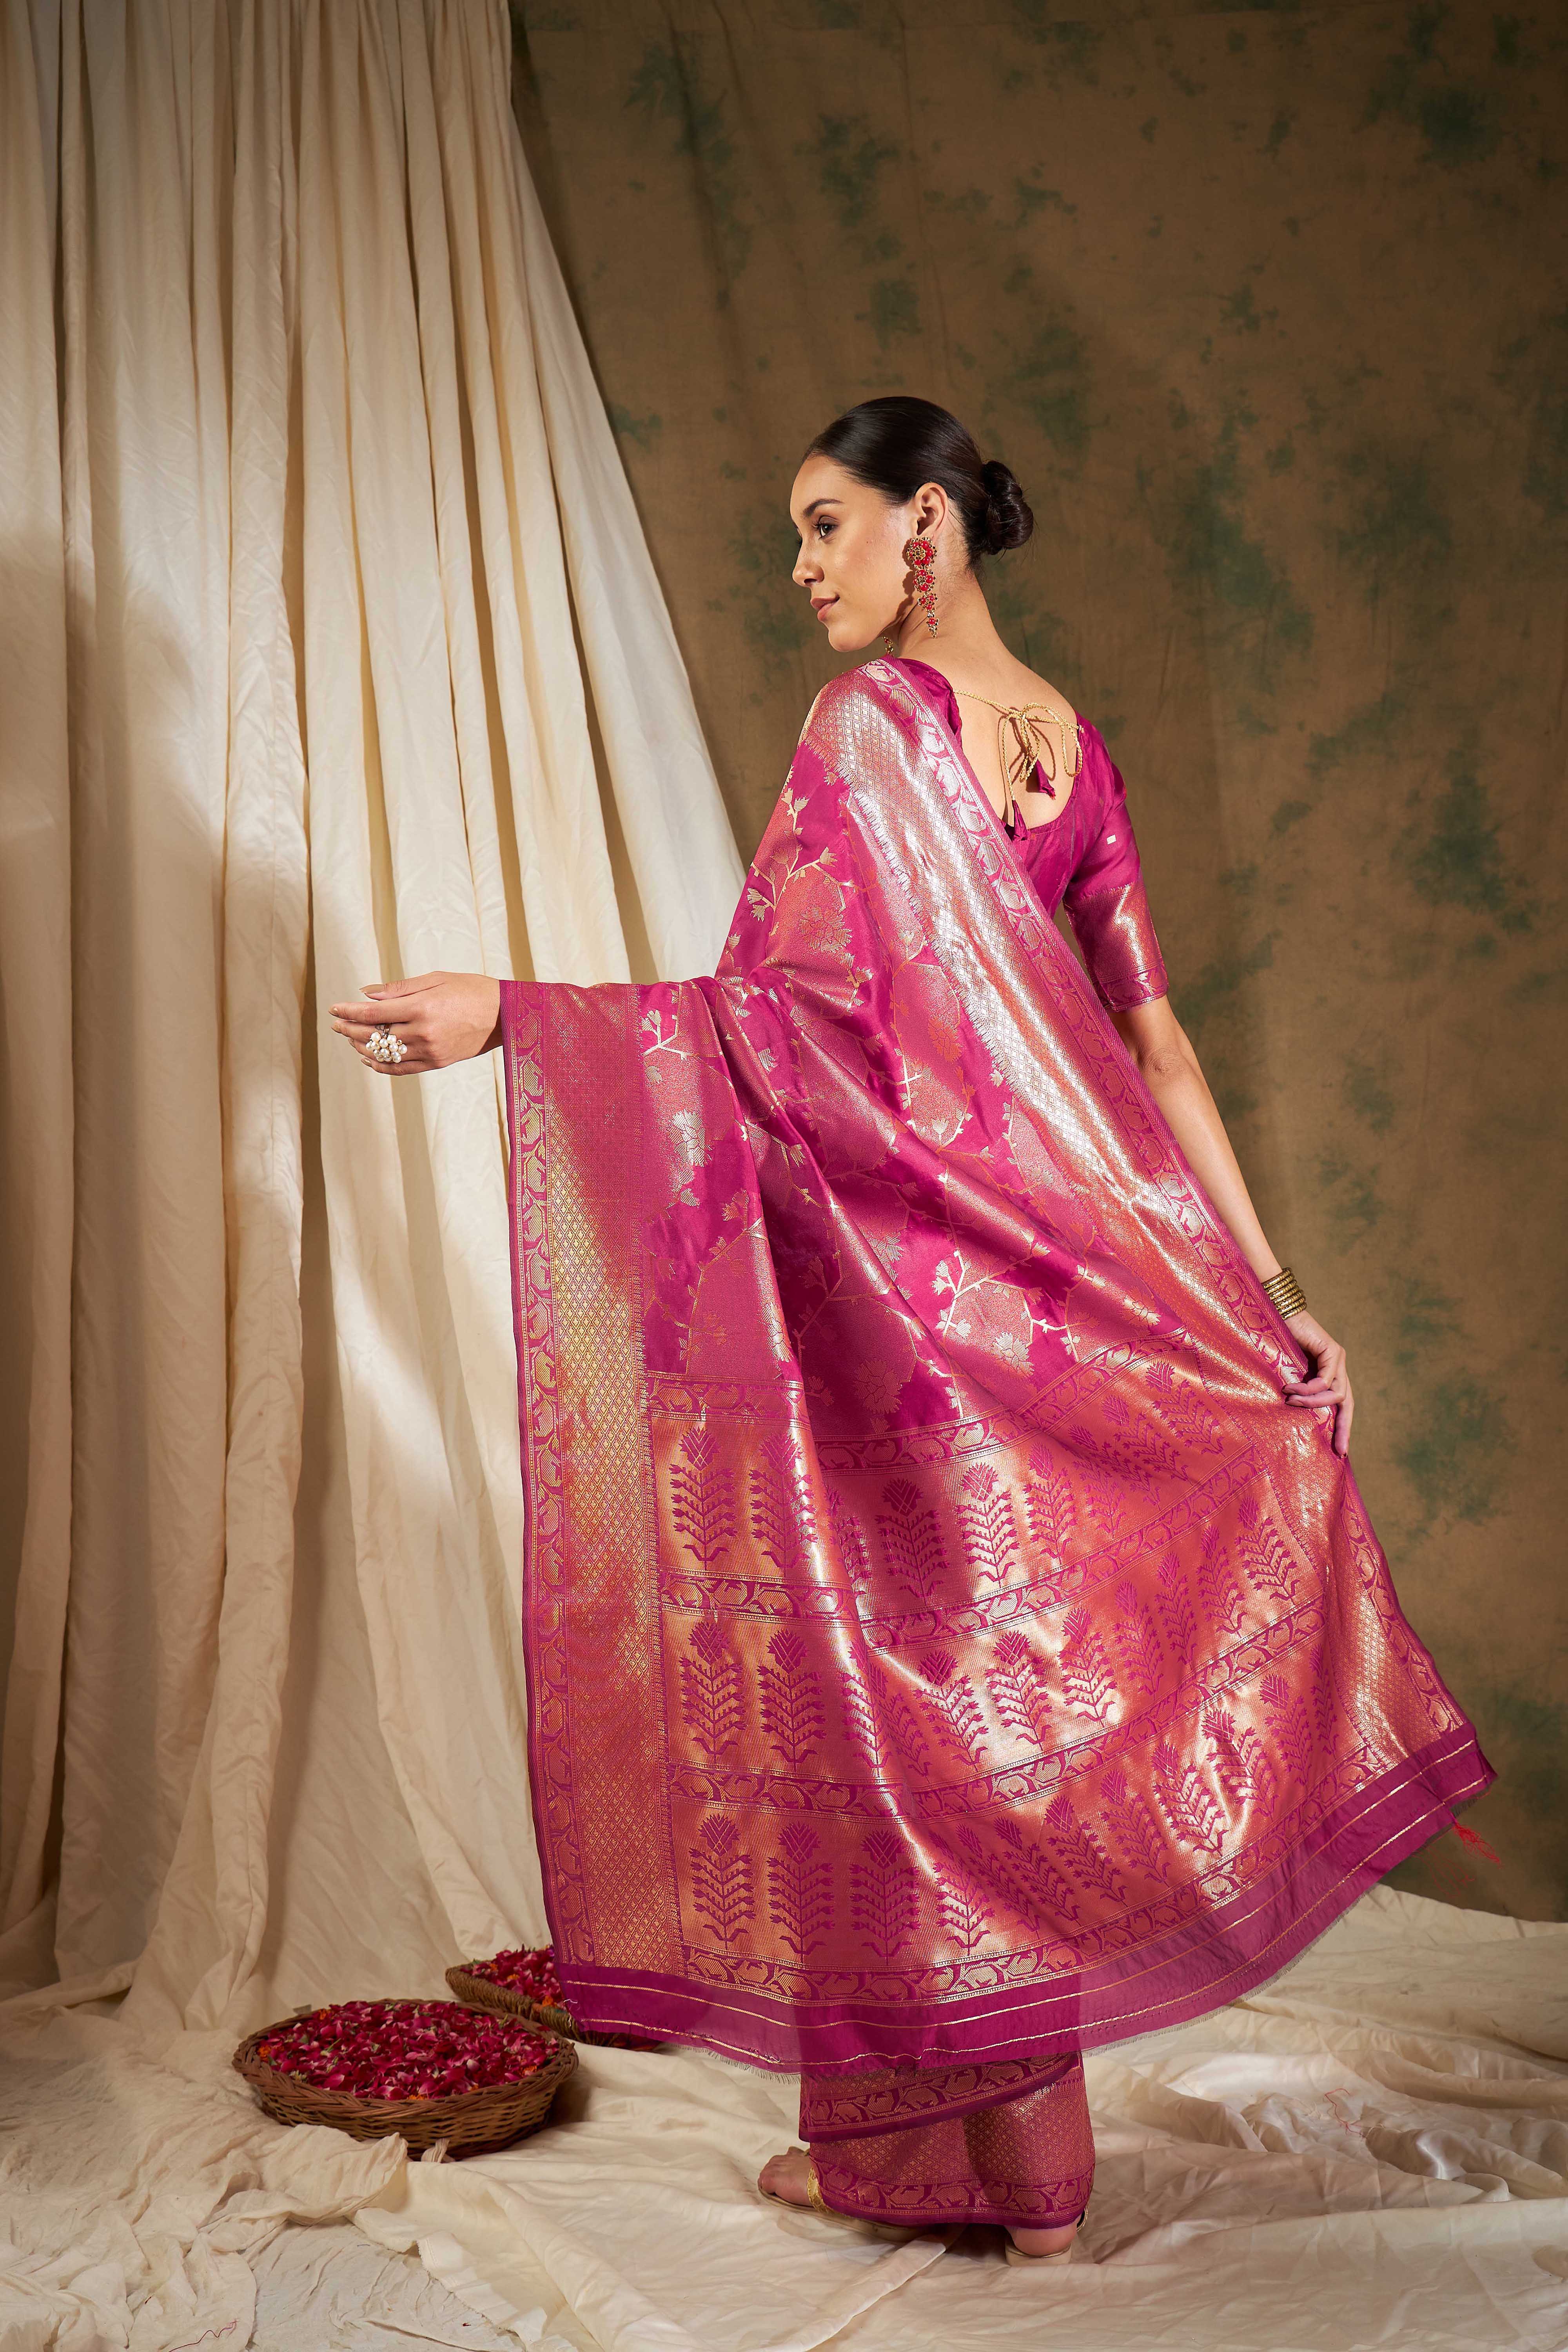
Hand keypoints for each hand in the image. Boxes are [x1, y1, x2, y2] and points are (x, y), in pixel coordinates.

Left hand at [330, 972, 501, 1073]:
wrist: (505, 1015)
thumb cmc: (471, 989)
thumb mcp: (436, 979)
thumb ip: (399, 988)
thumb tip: (366, 993)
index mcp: (422, 1007)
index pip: (373, 1013)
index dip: (349, 1011)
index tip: (334, 1008)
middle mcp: (423, 1032)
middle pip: (374, 1035)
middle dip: (350, 1029)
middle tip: (336, 1024)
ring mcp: (430, 1051)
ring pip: (385, 1055)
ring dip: (362, 1048)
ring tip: (351, 1039)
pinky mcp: (437, 1063)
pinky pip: (401, 1069)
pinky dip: (381, 1066)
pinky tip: (369, 1059)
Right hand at [1280, 1308, 1352, 1457]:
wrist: (1275, 1314)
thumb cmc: (1276, 1343)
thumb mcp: (1289, 1375)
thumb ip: (1298, 1391)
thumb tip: (1295, 1415)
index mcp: (1329, 1373)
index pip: (1342, 1404)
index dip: (1343, 1427)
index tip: (1340, 1450)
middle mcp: (1338, 1366)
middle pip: (1347, 1402)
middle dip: (1344, 1427)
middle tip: (1337, 1448)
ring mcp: (1338, 1358)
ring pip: (1336, 1393)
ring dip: (1312, 1402)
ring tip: (1290, 1400)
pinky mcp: (1332, 1350)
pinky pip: (1326, 1380)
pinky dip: (1309, 1388)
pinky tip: (1292, 1388)